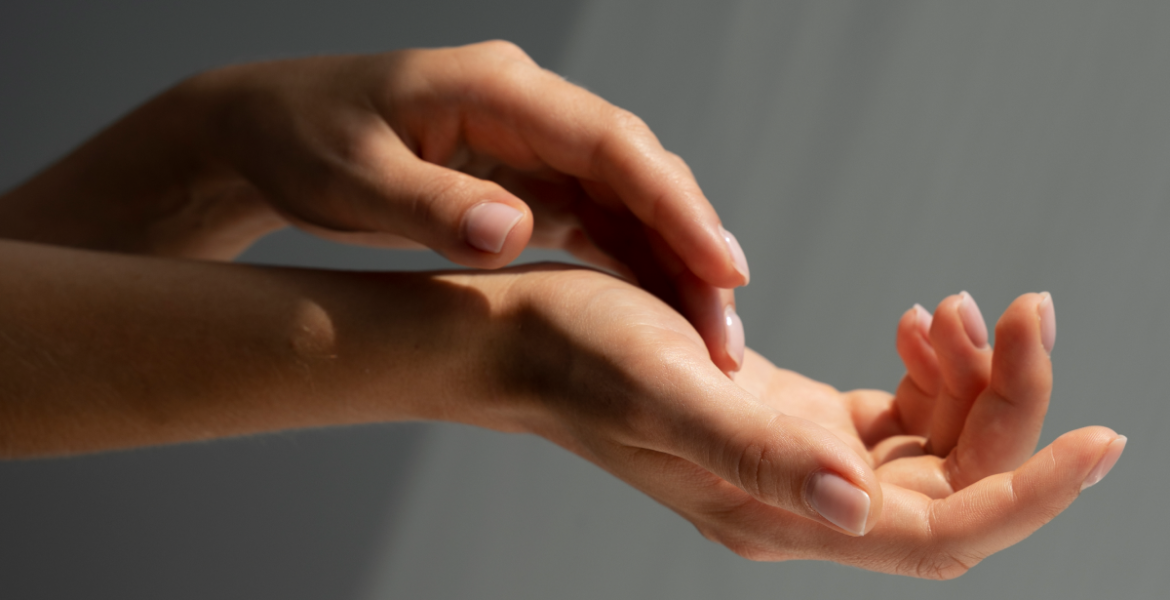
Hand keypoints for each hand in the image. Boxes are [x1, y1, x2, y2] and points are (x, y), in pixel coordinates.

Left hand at [185, 41, 749, 369]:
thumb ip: (429, 206)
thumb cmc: (301, 144)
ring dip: (672, 263)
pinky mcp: (527, 179)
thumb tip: (513, 235)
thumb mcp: (349, 178)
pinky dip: (634, 263)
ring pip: (629, 200)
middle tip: (727, 330)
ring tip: (710, 338)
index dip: (674, 203)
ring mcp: (533, 144)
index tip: (721, 266)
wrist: (270, 132)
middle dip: (692, 244)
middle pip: (638, 171)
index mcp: (497, 90)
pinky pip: (599, 219)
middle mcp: (530, 109)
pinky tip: (659, 313)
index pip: (610, 141)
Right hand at [475, 272, 1122, 577]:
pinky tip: (915, 321)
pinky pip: (897, 413)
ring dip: (970, 377)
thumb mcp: (662, 391)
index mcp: (776, 511)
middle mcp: (800, 500)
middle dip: (1010, 401)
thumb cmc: (577, 360)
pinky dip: (928, 367)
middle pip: (954, 482)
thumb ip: (758, 453)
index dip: (1029, 495)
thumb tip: (857, 501)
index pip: (939, 532)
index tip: (1099, 440)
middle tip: (1023, 309)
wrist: (526, 343)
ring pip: (935, 447)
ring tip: (951, 305)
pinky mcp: (795, 421)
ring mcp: (800, 464)